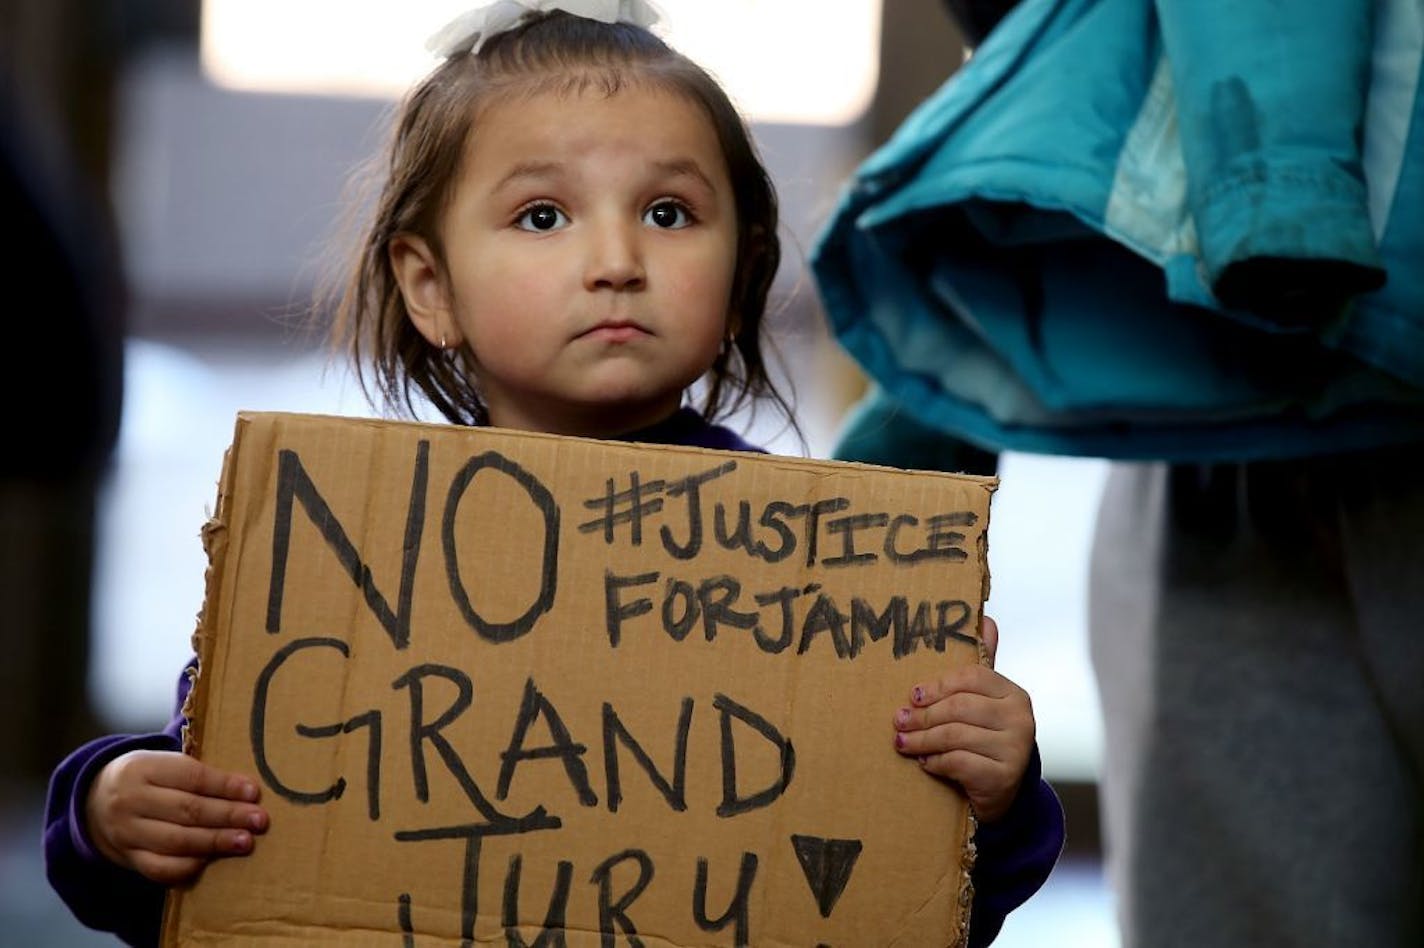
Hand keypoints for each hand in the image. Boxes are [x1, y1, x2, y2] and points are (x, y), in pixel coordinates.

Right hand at [85, 749, 268, 883]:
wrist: (93, 803)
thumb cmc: (145, 778)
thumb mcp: (162, 763)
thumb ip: (197, 774)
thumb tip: (246, 789)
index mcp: (142, 768)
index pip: (190, 777)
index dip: (224, 786)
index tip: (253, 793)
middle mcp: (130, 801)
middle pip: (186, 810)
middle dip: (227, 816)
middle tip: (259, 821)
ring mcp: (126, 833)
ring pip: (176, 841)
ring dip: (215, 842)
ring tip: (245, 842)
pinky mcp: (128, 858)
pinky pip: (160, 868)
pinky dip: (189, 866)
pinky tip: (213, 860)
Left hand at [892, 616, 1034, 822]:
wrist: (1004, 793)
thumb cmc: (986, 740)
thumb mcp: (984, 703)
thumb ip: (981, 667)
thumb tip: (988, 620)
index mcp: (1014, 694)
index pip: (972, 677)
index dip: (938, 685)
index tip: (913, 695)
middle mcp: (1021, 719)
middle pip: (959, 707)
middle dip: (923, 715)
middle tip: (899, 721)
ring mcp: (1016, 749)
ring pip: (955, 735)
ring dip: (922, 740)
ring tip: (902, 743)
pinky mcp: (1004, 777)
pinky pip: (959, 762)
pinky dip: (936, 762)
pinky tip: (925, 763)